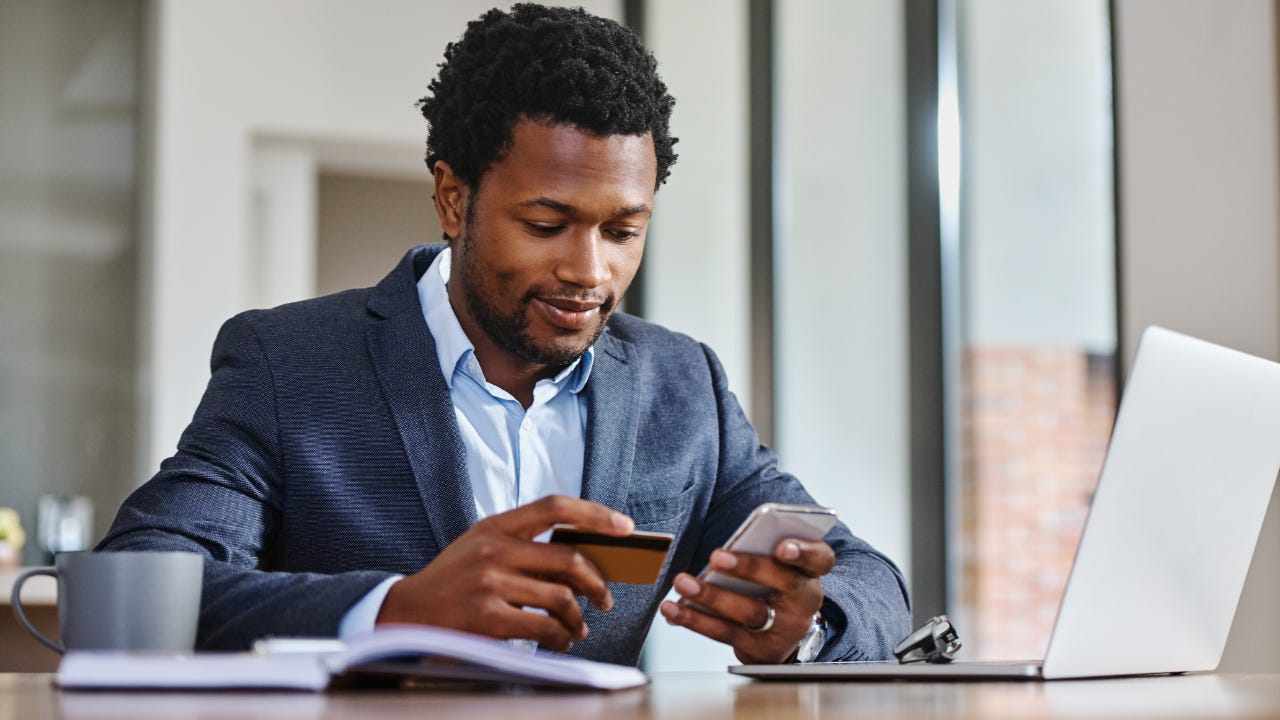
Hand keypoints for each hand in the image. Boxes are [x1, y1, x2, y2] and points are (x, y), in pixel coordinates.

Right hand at [376, 495, 634, 651]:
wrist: (406, 613)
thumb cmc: (452, 580)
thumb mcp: (480, 546)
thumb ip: (522, 545)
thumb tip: (581, 560)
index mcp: (495, 526)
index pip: (554, 506)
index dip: (595, 514)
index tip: (624, 526)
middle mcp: (494, 548)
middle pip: (569, 559)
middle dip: (597, 582)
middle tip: (605, 598)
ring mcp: (490, 582)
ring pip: (562, 597)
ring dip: (579, 617)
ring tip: (579, 627)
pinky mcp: (488, 617)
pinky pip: (544, 627)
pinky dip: (561, 637)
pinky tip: (560, 641)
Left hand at [659, 538, 834, 662]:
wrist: (781, 634)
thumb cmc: (771, 585)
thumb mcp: (776, 566)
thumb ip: (760, 551)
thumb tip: (722, 550)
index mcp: (810, 572)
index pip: (819, 559)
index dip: (804, 552)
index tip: (782, 546)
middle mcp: (804, 602)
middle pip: (783, 582)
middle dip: (748, 568)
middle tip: (715, 557)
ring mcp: (785, 629)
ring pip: (750, 612)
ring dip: (712, 597)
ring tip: (683, 582)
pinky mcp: (761, 649)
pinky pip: (726, 633)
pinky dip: (695, 620)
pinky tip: (673, 609)